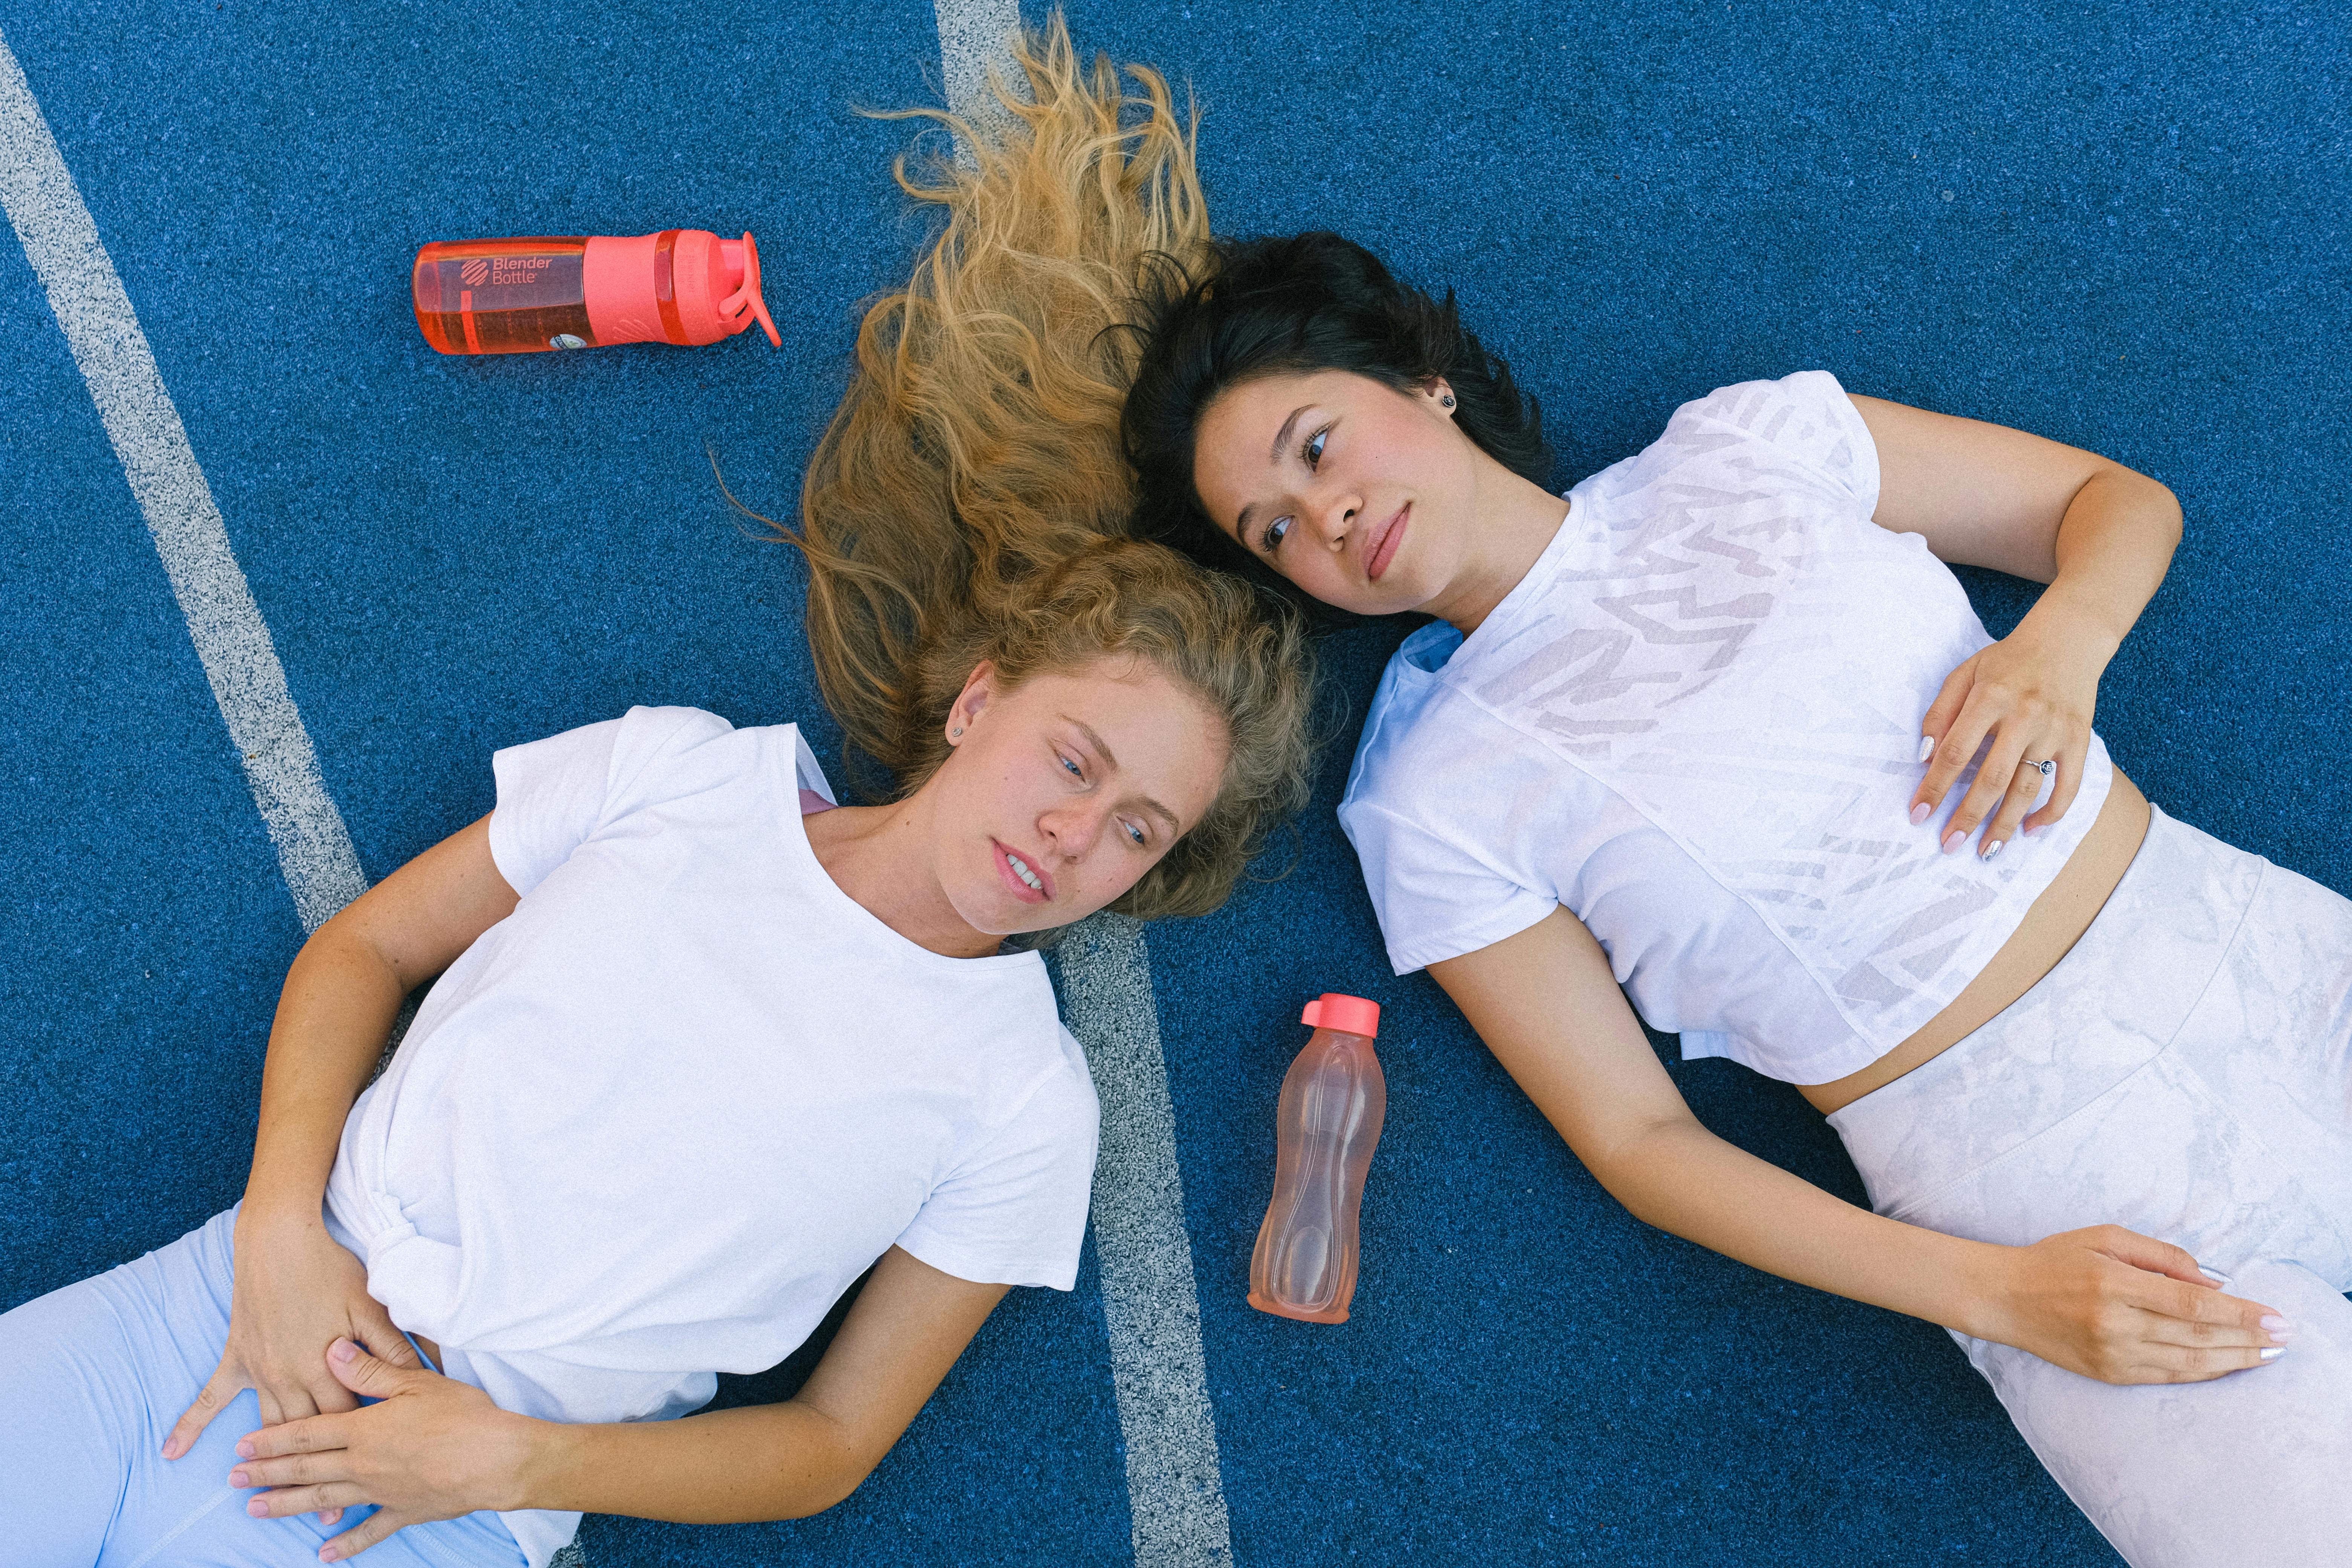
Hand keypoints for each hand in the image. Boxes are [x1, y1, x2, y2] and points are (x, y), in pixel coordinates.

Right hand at [167, 1208, 421, 1528]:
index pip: (348, 1418)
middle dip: (319, 1471)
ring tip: (267, 1500)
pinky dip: (190, 1424)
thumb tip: (423, 1373)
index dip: (362, 1445)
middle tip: (328, 1512)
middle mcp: (290, 1376)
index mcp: (327, 1366)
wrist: (280, 1240)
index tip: (375, 1476)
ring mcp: (260, 1370)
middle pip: (308, 1432)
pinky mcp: (237, 1357)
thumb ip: (390, 1346)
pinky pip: (209, 1396)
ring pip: (268, 1425)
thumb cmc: (330, 1269)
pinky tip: (170, 1452)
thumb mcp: (370, 1306)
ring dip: (268, 1463)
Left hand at [231, 1338, 537, 1559]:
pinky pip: (368, 1530)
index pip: (307, 1433)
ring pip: (324, 1498)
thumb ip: (370, 1369)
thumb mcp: (416, 1381)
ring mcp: (381, 1491)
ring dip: (287, 1504)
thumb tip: (331, 1350)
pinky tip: (324, 1552)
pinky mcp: (404, 1511)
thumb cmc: (461, 1414)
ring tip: (255, 1509)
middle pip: (306, 1468)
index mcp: (365, 1428)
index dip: (272, 1439)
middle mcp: (364, 1463)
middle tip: (232, 1479)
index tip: (241, 1445)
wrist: (497, 1458)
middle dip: (266, 1473)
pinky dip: (345, 1543)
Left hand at [1911, 606, 2113, 856]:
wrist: (2067, 640)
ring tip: (1986, 850)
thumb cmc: (2007, 660)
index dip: (1934, 786)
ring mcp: (2054, 731)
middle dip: (1967, 815)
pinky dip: (2051, 812)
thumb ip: (1941, 712)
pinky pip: (2067, 786)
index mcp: (1990, 698)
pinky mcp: (2079, 740)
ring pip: (2028, 788)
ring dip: (2005, 824)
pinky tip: (2030, 830)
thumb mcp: (1964, 673)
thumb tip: (1924, 756)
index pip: (1954, 751)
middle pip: (1992, 778)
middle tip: (1948, 844)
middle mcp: (2024, 717)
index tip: (1918, 814)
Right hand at [1982, 1225, 2291, 1383]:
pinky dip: (2202, 1372)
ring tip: (2265, 1354)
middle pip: (2197, 1335)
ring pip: (2188, 1362)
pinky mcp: (2107, 1374)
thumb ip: (2161, 1255)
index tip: (2274, 1317)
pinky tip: (2225, 1365)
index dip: (2239, 1313)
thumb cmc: (2054, 1259)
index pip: (2192, 1303)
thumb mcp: (2104, 1236)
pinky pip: (2167, 1377)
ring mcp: (2110, 1353)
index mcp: (2112, 1281)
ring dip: (2234, 1360)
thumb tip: (2213, 1281)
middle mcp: (2113, 1322)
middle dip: (2248, 1338)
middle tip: (2284, 1337)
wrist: (2003, 1298)